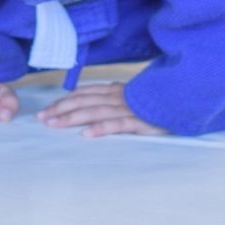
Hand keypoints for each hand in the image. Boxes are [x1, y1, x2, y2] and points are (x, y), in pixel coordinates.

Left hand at [37, 82, 168, 137]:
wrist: (183, 97)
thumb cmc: (156, 100)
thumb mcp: (132, 96)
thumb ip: (113, 98)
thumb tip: (90, 103)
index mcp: (115, 90)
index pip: (84, 94)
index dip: (64, 100)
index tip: (47, 109)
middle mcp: (118, 96)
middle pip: (84, 101)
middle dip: (61, 109)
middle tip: (42, 118)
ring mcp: (128, 108)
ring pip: (95, 111)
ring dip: (73, 118)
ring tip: (55, 124)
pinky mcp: (140, 121)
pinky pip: (118, 124)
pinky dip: (101, 128)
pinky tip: (87, 134)